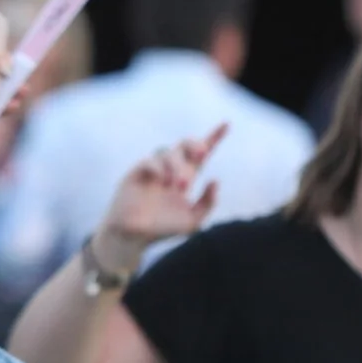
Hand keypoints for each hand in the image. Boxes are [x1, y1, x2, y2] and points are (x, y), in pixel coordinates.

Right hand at [96, 126, 226, 270]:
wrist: (134, 238)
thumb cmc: (163, 229)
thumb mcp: (193, 221)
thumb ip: (208, 203)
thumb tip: (215, 180)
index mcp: (185, 177)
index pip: (200, 155)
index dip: (213, 138)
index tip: (227, 125)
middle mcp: (170, 170)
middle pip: (184, 144)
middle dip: (195, 144)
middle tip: (202, 154)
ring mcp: (153, 170)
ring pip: (167, 152)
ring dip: (178, 166)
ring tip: (181, 186)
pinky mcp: (136, 173)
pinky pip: (149, 161)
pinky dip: (159, 168)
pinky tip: (164, 182)